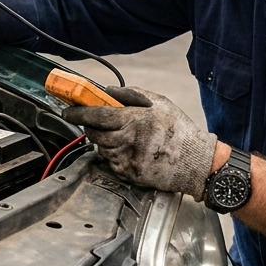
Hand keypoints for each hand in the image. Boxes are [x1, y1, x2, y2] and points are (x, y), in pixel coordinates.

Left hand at [63, 86, 217, 197]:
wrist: (196, 162)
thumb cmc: (179, 130)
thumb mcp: (159, 103)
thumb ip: (130, 95)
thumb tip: (107, 91)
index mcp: (135, 119)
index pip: (97, 114)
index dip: (79, 112)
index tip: (68, 110)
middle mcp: (129, 140)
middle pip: (94, 133)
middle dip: (89, 127)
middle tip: (92, 122)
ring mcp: (128, 159)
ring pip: (101, 148)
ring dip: (103, 141)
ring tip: (120, 135)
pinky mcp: (129, 174)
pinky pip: (111, 162)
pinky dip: (113, 155)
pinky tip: (128, 150)